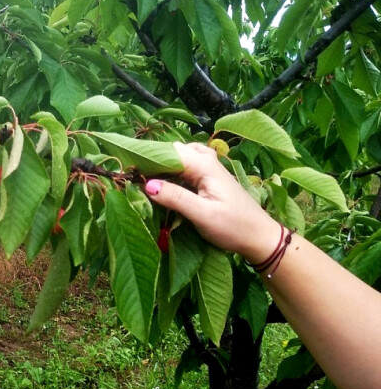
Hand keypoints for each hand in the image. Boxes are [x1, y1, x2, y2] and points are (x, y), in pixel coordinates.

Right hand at [145, 142, 279, 263]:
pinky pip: (185, 166)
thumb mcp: (203, 215)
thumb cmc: (234, 227)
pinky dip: (172, 171)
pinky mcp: (208, 178)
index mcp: (203, 165)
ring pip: (179, 157)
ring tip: (146, 178)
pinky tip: (164, 183)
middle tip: (134, 177)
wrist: (260, 237)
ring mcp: (208, 168)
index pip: (168, 152)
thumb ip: (175, 198)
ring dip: (163, 165)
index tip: (128, 170)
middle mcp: (206, 160)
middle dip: (153, 160)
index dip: (147, 158)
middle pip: (172, 151)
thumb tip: (146, 184)